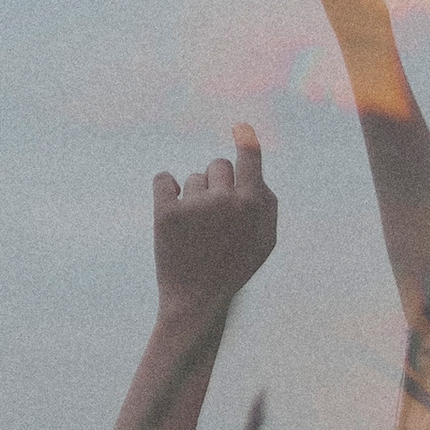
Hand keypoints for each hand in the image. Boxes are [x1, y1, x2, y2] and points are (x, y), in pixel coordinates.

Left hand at [152, 127, 276, 321]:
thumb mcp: (263, 241)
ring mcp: (195, 205)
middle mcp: (226, 200)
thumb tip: (253, 163)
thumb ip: (266, 202)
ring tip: (197, 231)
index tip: (240, 128)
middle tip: (215, 218)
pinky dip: (166, 190)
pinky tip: (173, 215)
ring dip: (193, 197)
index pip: (248, 158)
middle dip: (216, 183)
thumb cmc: (234, 268)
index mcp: (253, 206)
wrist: (197, 301)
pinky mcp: (166, 212)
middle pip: (218, 165)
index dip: (245, 140)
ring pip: (192, 178)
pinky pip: (163, 179)